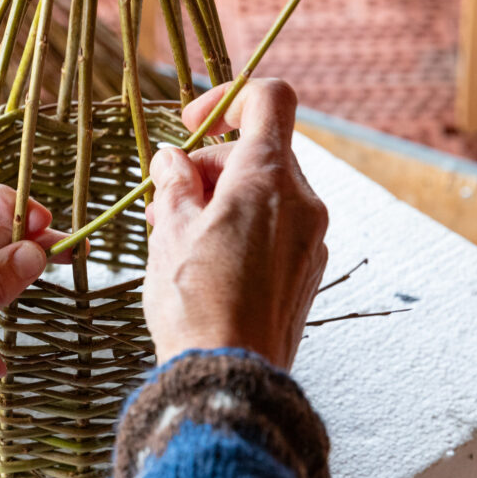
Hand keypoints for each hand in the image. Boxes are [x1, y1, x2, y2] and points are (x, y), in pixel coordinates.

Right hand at [144, 79, 328, 369]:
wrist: (229, 379)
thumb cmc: (194, 303)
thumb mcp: (168, 231)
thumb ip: (173, 183)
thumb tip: (173, 160)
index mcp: (268, 180)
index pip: (268, 100)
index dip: (226, 99)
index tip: (192, 126)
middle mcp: (302, 202)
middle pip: (258, 152)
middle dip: (209, 167)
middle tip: (164, 204)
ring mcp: (312, 239)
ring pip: (265, 192)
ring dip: (222, 199)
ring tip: (178, 239)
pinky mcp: (308, 271)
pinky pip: (276, 227)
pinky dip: (242, 227)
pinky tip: (207, 264)